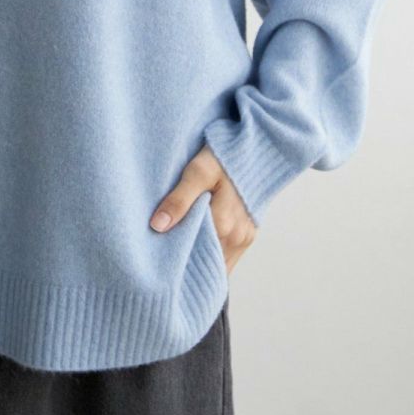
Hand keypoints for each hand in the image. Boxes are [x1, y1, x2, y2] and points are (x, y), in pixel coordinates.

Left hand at [149, 143, 256, 274]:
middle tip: (162, 263)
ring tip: (176, 257)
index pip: (193, 257)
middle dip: (186, 265)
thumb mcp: (198, 171)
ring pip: (217, 262)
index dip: (174, 263)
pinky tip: (196, 250)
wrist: (256, 149)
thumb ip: (179, 199)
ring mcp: (244, 238)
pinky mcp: (248, 235)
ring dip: (200, 261)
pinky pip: (227, 256)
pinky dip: (212, 256)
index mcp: (223, 224)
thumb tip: (157, 226)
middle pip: (205, 262)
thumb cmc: (225, 156)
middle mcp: (236, 237)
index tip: (156, 264)